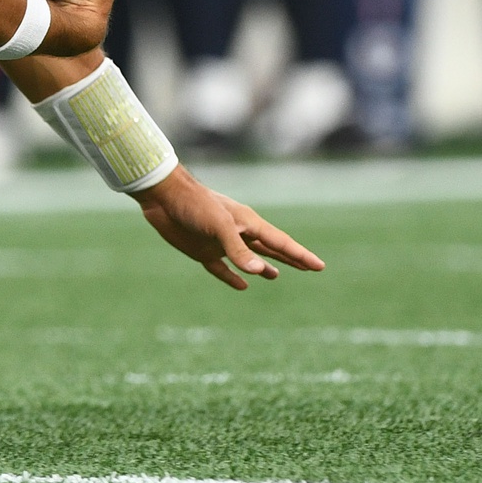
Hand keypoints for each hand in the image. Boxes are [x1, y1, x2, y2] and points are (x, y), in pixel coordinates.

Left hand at [133, 164, 324, 288]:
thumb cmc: (194, 204)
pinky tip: (242, 285)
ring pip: (248, 258)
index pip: (281, 243)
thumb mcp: (219, 226)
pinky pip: (221, 268)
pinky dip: (232, 277)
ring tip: (274, 276)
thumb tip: (259, 272)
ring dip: (262, 266)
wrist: (162, 197)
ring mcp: (220, 243)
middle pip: (269, 249)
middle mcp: (237, 233)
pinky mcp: (201, 250)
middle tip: (310, 267)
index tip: (320, 266)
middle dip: (290, 259)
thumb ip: (238, 249)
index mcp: (248, 224)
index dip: (300, 255)